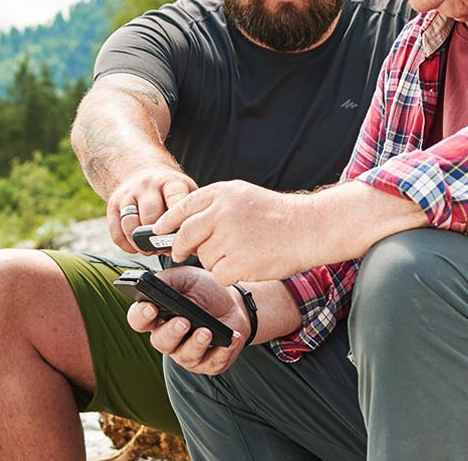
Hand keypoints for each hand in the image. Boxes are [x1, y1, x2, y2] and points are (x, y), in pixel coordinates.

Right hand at [106, 167, 197, 253]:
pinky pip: (116, 233)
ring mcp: (128, 195)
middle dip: (158, 238)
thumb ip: (191, 215)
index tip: (181, 236)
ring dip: (141, 244)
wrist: (141, 171)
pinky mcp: (113, 205)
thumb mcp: (186, 192)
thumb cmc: (169, 190)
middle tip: (165, 247)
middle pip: (150, 217)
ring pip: (130, 226)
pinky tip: (136, 247)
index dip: (177, 221)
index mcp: (170, 182)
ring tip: (151, 249)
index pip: (174, 199)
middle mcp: (147, 186)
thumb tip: (196, 246)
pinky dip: (127, 246)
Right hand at [125, 266, 249, 374]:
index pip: (139, 320)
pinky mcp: (210, 363)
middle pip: (161, 342)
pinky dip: (223, 351)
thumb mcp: (186, 278)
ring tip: (207, 331)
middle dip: (171, 333)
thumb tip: (155, 282)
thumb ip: (168, 280)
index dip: (141, 316)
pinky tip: (231, 338)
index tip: (150, 307)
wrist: (234, 303)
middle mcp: (169, 339)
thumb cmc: (205, 290)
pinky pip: (214, 362)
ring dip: (196, 344)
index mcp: (157, 317)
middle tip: (183, 321)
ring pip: (186, 356)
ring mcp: (188, 353)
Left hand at [153, 180, 337, 285]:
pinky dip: (229, 275)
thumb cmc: (278, 215)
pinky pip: (219, 274)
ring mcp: (230, 237)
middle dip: (180, 248)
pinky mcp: (239, 260)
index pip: (182, 207)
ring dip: (217, 261)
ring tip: (241, 252)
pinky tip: (247, 264)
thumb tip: (183, 224)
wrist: (309, 227)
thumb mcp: (243, 196)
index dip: (167, 221)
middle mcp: (222, 212)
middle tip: (181, 254)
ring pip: (204, 257)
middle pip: (185, 235)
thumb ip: (213, 206)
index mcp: (222, 193)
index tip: (159, 231)